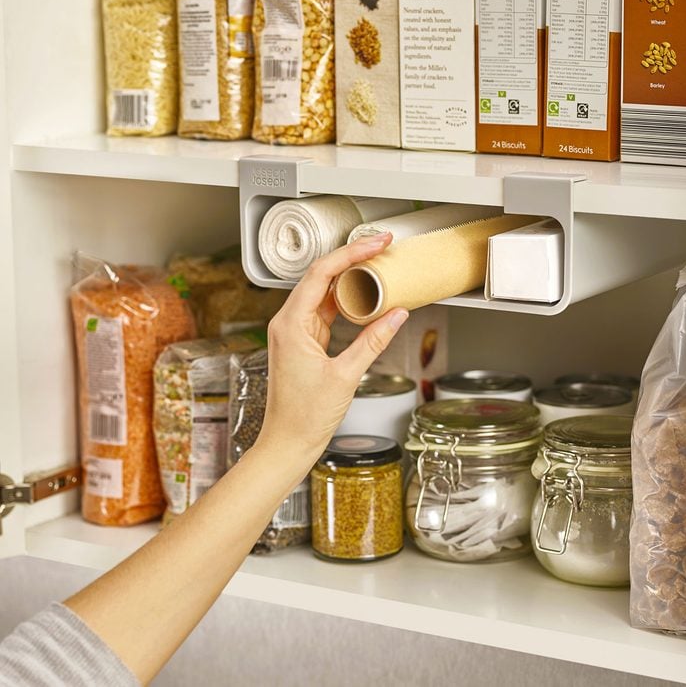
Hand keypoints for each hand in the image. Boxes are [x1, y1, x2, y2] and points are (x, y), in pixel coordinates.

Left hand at [258, 232, 408, 457]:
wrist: (288, 442)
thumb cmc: (304, 416)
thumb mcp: (346, 376)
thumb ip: (373, 341)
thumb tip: (397, 315)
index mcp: (290, 325)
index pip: (320, 274)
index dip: (350, 254)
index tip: (374, 244)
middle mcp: (287, 323)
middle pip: (320, 277)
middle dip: (352, 259)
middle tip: (380, 247)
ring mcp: (294, 331)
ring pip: (323, 292)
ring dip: (349, 279)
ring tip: (377, 266)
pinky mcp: (303, 342)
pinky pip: (325, 311)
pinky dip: (345, 301)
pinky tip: (364, 296)